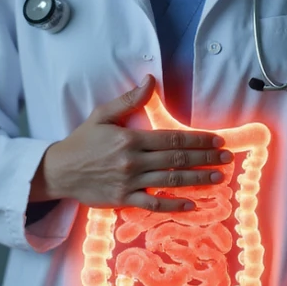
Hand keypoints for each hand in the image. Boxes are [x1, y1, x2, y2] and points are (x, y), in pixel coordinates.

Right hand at [35, 75, 231, 210]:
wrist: (59, 171)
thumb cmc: (82, 141)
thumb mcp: (103, 115)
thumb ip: (129, 99)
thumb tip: (149, 80)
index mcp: (131, 138)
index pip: (172, 137)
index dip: (198, 139)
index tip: (217, 140)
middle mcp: (133, 160)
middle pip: (177, 158)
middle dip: (206, 158)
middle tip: (227, 158)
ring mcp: (129, 182)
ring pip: (171, 180)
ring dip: (197, 179)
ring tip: (218, 178)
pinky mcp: (124, 200)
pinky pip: (153, 203)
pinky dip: (174, 204)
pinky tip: (192, 205)